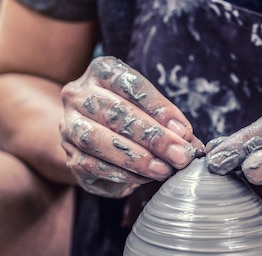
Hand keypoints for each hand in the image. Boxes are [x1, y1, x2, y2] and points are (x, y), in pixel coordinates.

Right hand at [60, 56, 203, 197]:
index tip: (184, 131)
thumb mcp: (149, 112)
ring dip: (136, 158)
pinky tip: (144, 178)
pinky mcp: (69, 156)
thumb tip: (193, 145)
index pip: (131, 85)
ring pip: (98, 139)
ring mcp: (68, 126)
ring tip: (163, 169)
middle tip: (180, 155)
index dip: (160, 109)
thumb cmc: (127, 119)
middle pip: (115, 113)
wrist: (89, 138)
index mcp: (102, 72)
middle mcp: (79, 95)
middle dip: (153, 137)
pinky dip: (121, 173)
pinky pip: (92, 165)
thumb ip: (169, 125)